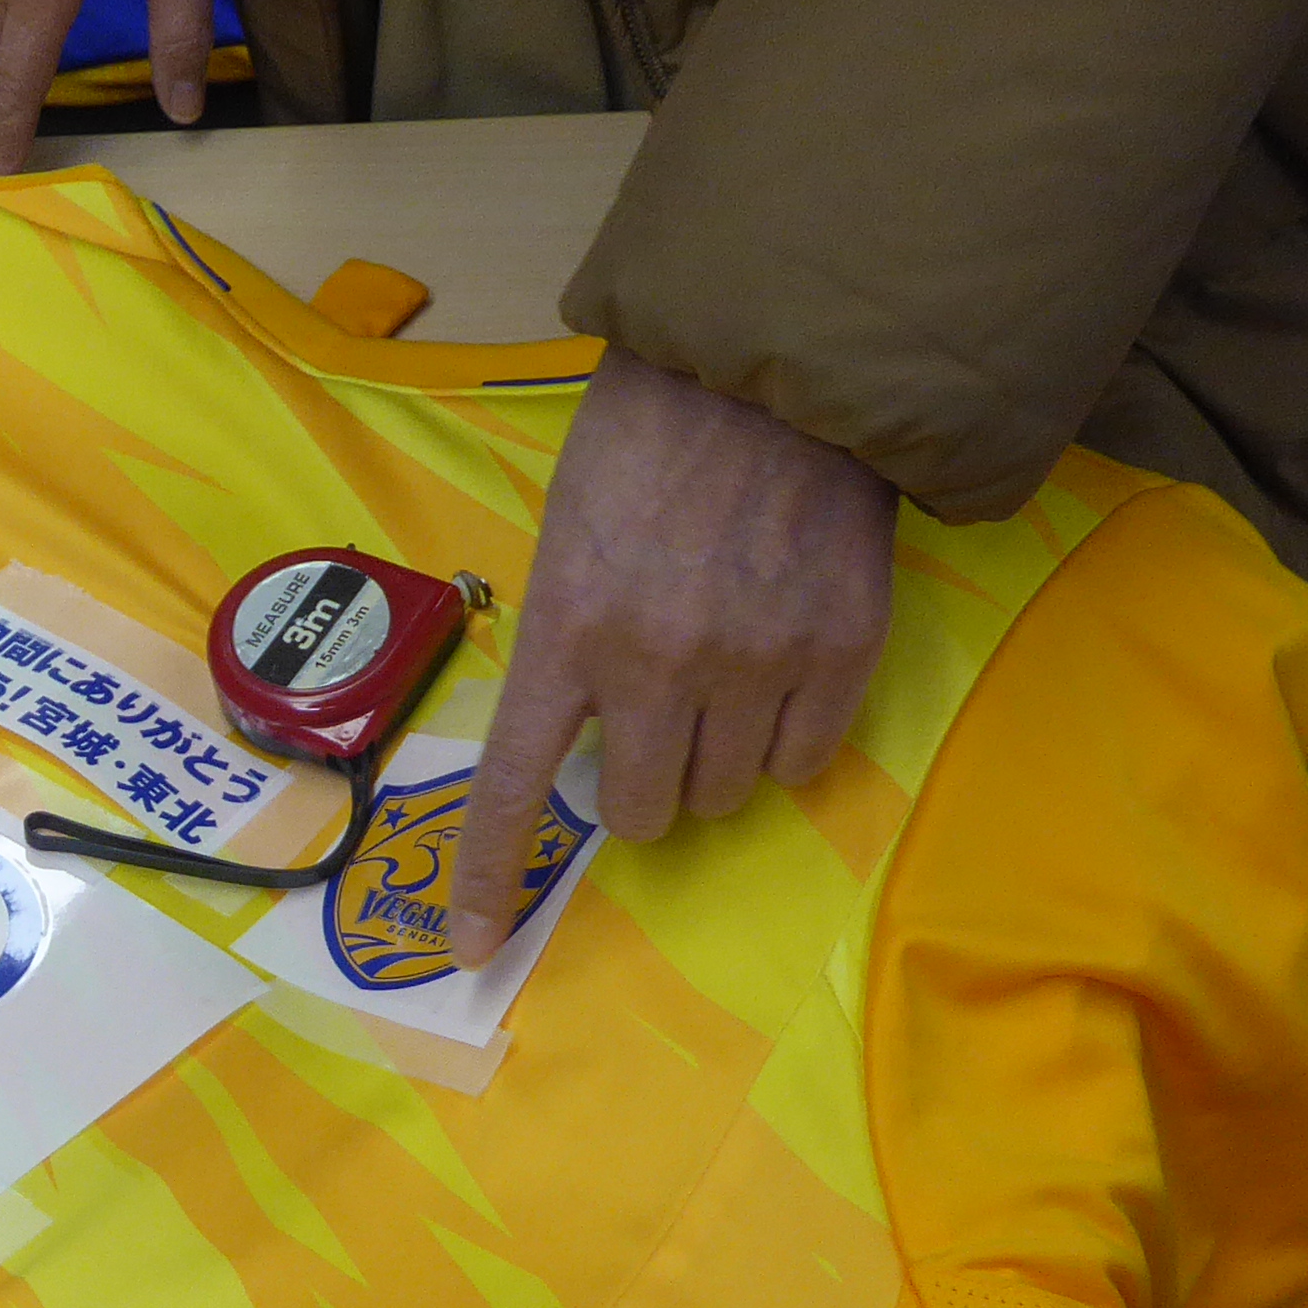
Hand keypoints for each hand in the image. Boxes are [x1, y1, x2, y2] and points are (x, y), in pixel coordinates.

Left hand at [450, 350, 896, 966]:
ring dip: (715, 760)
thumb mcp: (570, 531)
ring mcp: (754, 662)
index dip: (491, 875)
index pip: (516, 785)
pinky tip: (780, 663)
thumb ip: (570, 639)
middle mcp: (656, 663)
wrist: (776, 360)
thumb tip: (584, 736)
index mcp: (568, 629)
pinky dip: (787, 734)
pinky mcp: (838, 649)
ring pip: (724, 795)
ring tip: (725, 672)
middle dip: (642, 782)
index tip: (469, 947)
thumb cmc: (652, 436)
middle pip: (640, 811)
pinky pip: (803, 758)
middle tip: (655, 718)